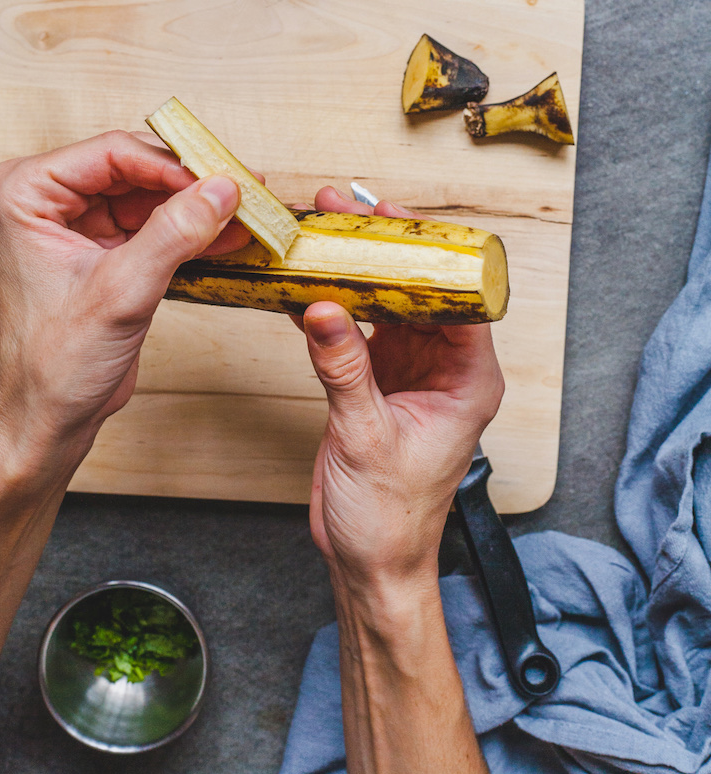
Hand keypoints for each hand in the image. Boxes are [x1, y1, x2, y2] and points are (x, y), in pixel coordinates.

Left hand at [0, 130, 243, 478]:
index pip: (113, 153)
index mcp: (25, 193)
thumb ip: (173, 234)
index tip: (224, 178)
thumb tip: (222, 189)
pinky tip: (231, 236)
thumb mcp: (121, 292)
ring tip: (250, 212)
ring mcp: (76, 226)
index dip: (173, 163)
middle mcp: (46, 200)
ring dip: (199, 206)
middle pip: (135, 167)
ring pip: (151, 195)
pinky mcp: (103, 252)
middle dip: (192, 182)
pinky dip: (192, 232)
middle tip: (248, 188)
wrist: (45, 423)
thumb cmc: (51, 367)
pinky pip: (155, 227)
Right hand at [302, 188, 503, 585]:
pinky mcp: (376, 381)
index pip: (461, 297)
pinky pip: (356, 329)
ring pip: (386, 302)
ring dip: (354, 269)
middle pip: (419, 289)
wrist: (370, 562)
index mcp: (469, 380)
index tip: (393, 220)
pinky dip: (331, 306)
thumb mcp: (368, 438)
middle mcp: (444, 368)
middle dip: (382, 249)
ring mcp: (409, 371)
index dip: (429, 253)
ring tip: (322, 230)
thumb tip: (325, 308)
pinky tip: (303, 282)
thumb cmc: (393, 519)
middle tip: (345, 210)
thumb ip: (345, 370)